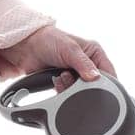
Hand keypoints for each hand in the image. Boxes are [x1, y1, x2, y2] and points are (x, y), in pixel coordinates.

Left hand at [0, 26, 116, 93]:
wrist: (25, 47)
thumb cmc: (49, 40)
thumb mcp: (70, 49)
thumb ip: (83, 64)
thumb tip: (95, 77)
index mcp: (95, 53)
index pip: (109, 73)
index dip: (107, 84)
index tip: (100, 91)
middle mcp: (88, 65)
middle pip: (95, 86)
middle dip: (83, 87)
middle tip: (72, 80)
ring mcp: (76, 75)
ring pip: (81, 92)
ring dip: (70, 88)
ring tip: (61, 76)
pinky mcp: (65, 83)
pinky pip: (69, 94)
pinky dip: (62, 91)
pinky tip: (56, 81)